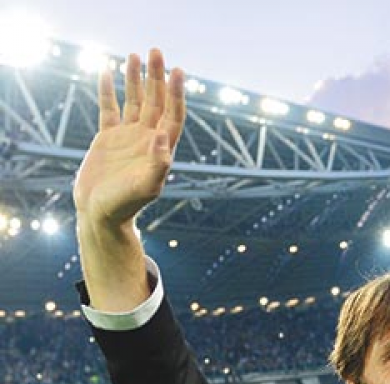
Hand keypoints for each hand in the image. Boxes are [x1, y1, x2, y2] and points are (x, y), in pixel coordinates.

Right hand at [73, 49, 185, 226]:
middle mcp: (148, 139)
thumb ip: (158, 164)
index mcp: (162, 149)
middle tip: (156, 51)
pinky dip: (108, 91)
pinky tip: (106, 72)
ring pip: (134, 101)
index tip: (177, 71)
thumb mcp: (145, 187)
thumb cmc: (125, 205)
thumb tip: (163, 137)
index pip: (173, 114)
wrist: (101, 214)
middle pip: (156, 101)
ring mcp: (129, 138)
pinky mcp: (108, 139)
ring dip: (135, 79)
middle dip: (156, 77)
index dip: (176, 93)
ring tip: (135, 55)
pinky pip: (109, 109)